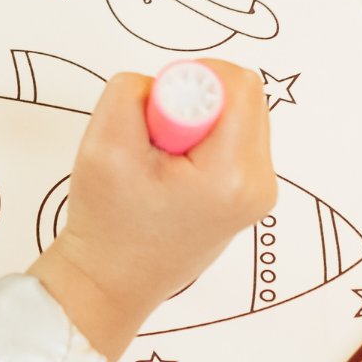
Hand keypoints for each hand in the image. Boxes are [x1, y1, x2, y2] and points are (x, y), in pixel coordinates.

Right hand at [27, 60, 276, 359]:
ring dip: (195, 120)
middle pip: (243, 97)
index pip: (237, 85)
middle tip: (155, 136)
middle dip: (193, 101)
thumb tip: (167, 81)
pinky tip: (172, 170)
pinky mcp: (248, 194)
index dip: (189, 83)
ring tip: (161, 159)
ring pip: (237, 115)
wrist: (112, 281)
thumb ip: (133, 92)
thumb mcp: (103, 144)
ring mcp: (258, 192)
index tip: (155, 115)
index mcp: (231, 174)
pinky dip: (200, 140)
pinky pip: (233, 139)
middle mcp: (258, 184)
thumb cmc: (108, 224)